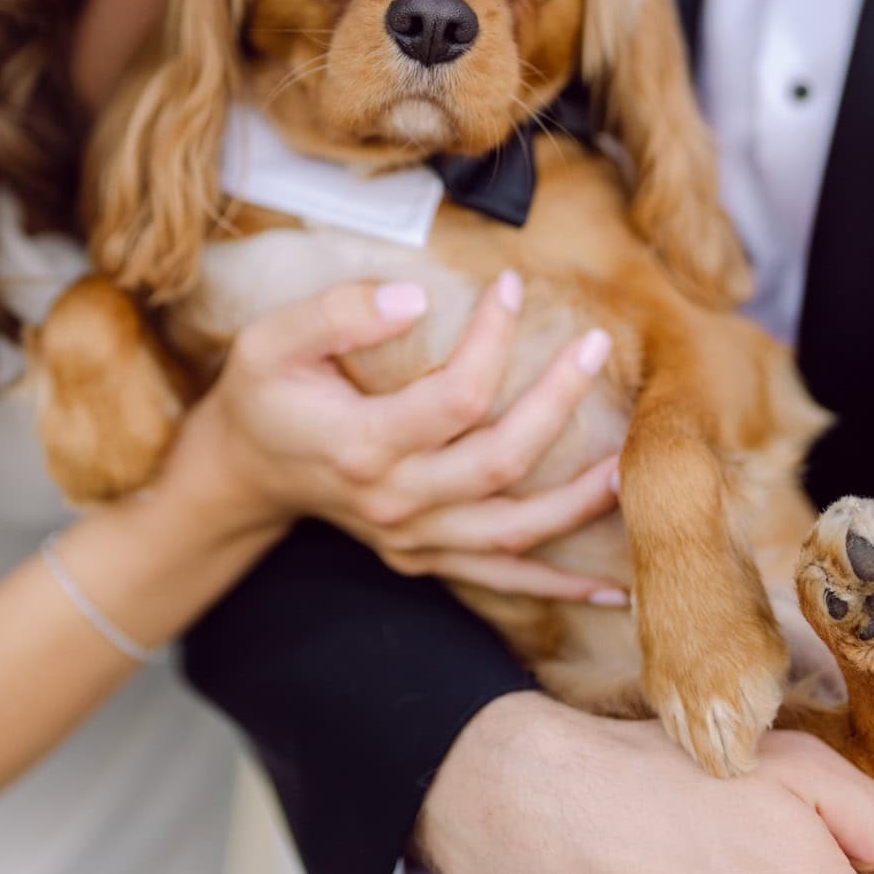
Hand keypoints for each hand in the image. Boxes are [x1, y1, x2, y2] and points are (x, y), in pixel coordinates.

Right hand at [197, 274, 624, 599]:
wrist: (242, 472)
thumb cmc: (261, 395)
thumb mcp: (271, 340)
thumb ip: (337, 313)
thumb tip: (415, 296)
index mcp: (360, 445)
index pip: (453, 397)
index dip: (493, 340)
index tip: (511, 285)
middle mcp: (394, 501)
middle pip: (500, 461)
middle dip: (558, 402)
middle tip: (596, 345)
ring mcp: (413, 539)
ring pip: (514, 532)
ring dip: (579, 502)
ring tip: (631, 461)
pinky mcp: (425, 558)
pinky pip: (501, 579)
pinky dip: (558, 586)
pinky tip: (613, 588)